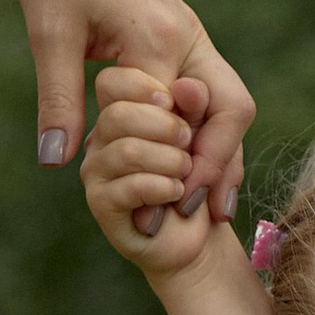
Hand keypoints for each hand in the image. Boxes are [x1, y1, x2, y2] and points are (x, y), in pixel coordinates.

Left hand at [15, 0, 253, 218]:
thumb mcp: (48, 32)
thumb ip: (59, 99)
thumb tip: (59, 164)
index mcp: (159, 36)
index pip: (182, 121)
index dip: (175, 173)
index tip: (158, 218)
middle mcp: (189, 37)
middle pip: (232, 111)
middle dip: (222, 165)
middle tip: (204, 216)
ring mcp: (191, 35)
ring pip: (227, 103)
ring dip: (221, 152)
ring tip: (207, 206)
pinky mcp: (182, 35)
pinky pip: (208, 91)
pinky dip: (206, 131)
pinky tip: (189, 163)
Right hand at [82, 68, 230, 278]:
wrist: (199, 232)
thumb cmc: (204, 176)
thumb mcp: (217, 131)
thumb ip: (206, 105)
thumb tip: (185, 89)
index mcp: (124, 108)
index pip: (113, 82)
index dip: (150, 91)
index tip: (178, 105)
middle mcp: (103, 136)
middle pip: (116, 114)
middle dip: (166, 127)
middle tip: (188, 144)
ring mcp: (97, 167)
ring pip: (125, 150)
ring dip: (169, 161)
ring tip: (186, 172)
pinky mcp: (101, 200)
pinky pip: (129, 186)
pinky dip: (163, 187)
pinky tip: (176, 192)